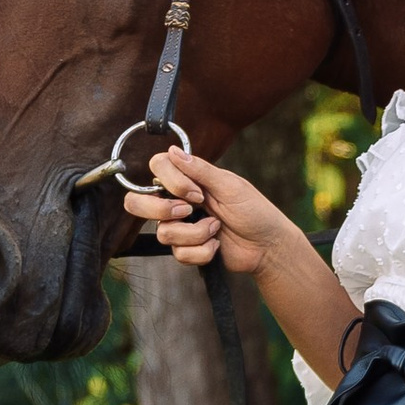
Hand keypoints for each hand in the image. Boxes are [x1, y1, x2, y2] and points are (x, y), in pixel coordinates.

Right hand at [119, 146, 287, 276]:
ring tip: (216, 229)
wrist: (268, 247)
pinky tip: (217, 246)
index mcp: (188, 180)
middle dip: (162, 210)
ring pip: (163, 232)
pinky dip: (203, 251)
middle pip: (137, 203)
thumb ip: (200, 170)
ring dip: (196, 233)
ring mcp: (180, 226)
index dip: (170, 181)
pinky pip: (179, 254)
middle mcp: (178, 201)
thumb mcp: (230, 186)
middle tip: (189, 211)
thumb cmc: (255, 211)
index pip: (156, 168)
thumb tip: (172, 151)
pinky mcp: (187, 249)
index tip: (196, 192)